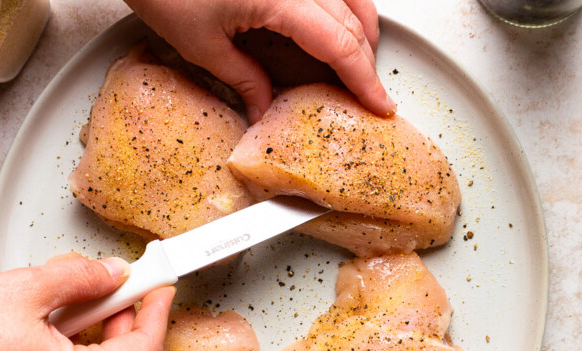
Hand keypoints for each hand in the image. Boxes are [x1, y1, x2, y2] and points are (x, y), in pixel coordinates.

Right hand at [0, 254, 174, 350]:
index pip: (144, 350)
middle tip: (118, 284)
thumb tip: (112, 273)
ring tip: (74, 299)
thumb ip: (82, 277)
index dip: (158, 313)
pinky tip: (52, 326)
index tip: (161, 287)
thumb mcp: (27, 288)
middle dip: (125, 319)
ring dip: (97, 334)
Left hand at [125, 0, 394, 122]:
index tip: (380, 104)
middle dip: (366, 60)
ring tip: (359, 61)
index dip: (365, 79)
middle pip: (353, 19)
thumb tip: (262, 109)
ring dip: (361, 29)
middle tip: (369, 93)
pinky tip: (337, 22)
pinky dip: (344, 4)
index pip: (341, 44)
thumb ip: (242, 78)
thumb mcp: (200, 44)